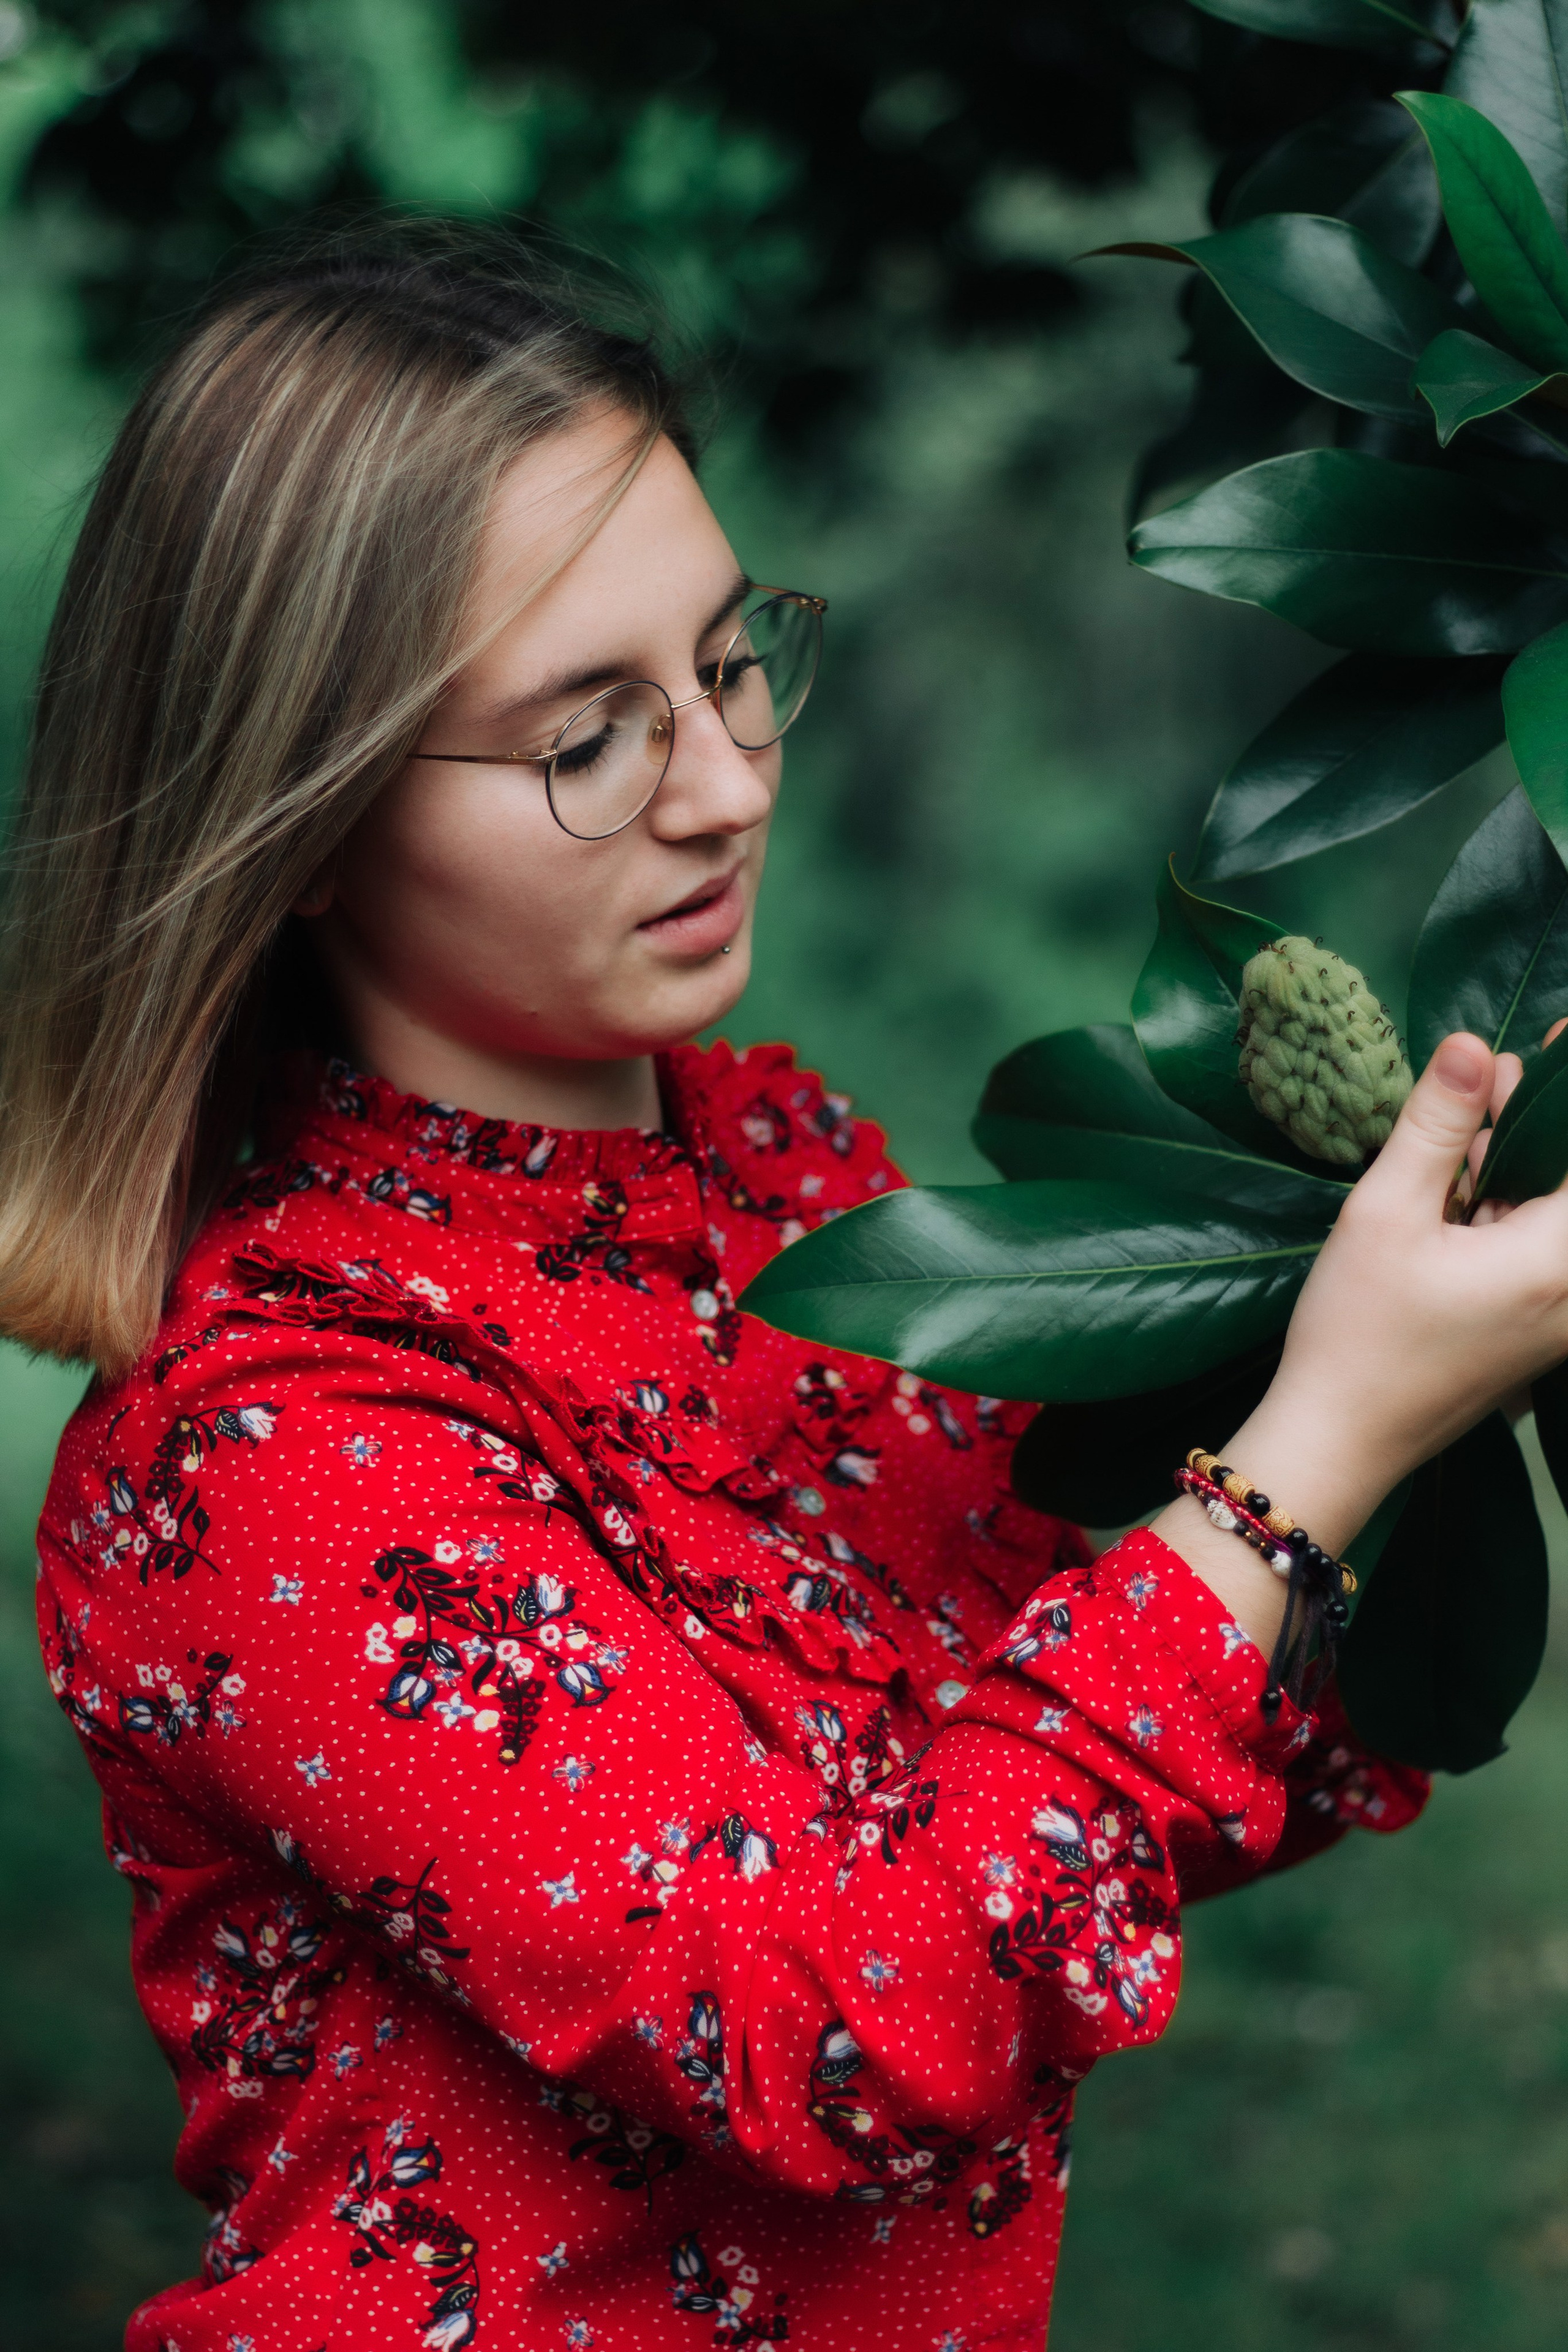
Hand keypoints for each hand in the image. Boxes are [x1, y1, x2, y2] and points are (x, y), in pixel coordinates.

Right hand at [1148, 1030, 1567, 1653]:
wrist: (1340, 1440)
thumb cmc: (1358, 1331)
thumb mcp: (1385, 1212)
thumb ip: (1438, 1124)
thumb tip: (1473, 1044)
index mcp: (1559, 1258)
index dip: (1560, 1095)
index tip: (1548, 1044)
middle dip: (1534, 1126)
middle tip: (1482, 1085)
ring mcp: (1563, 1317)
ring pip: (1556, 1214)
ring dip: (1520, 1167)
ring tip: (1460, 1141)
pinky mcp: (1541, 1332)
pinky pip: (1544, 1252)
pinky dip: (1511, 1211)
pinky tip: (1457, 1198)